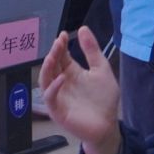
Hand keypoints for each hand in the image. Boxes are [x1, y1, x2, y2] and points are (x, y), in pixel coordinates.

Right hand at [40, 27, 121, 153]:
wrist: (108, 125)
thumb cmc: (104, 99)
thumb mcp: (101, 69)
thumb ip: (92, 50)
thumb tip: (83, 28)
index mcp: (72, 72)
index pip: (61, 56)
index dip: (60, 45)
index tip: (63, 34)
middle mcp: (62, 83)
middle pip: (52, 65)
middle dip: (54, 52)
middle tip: (58, 42)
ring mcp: (58, 96)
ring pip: (45, 80)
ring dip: (48, 67)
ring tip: (53, 55)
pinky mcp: (57, 111)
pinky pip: (50, 98)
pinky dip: (53, 87)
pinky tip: (62, 78)